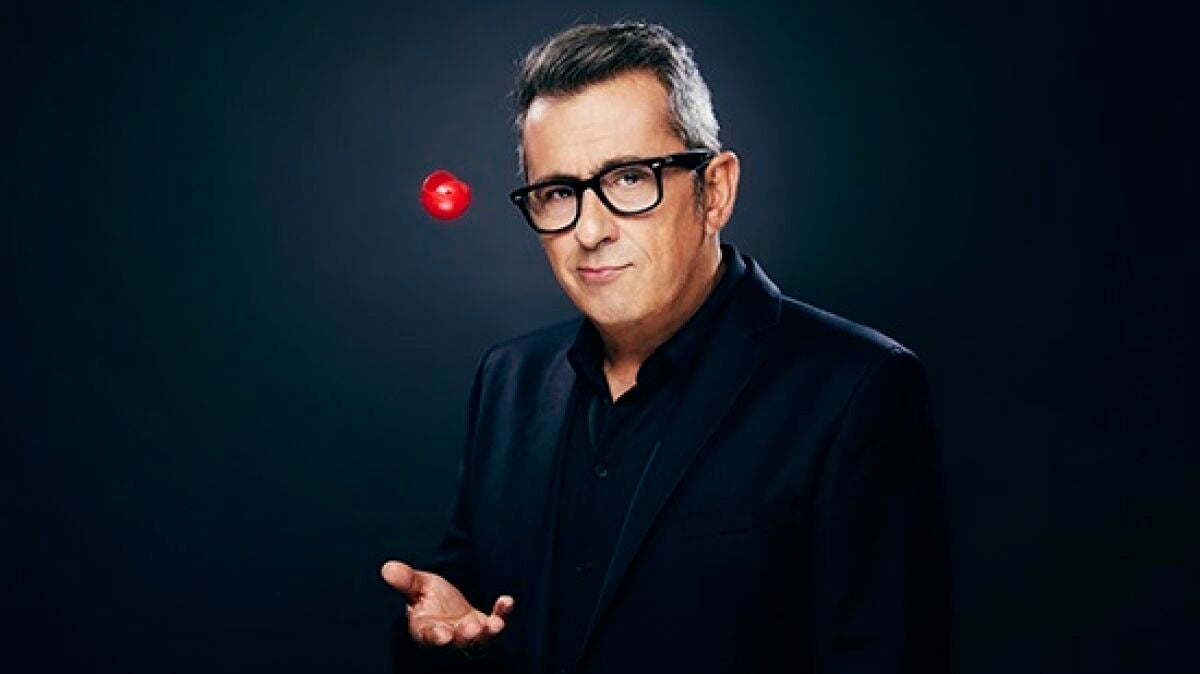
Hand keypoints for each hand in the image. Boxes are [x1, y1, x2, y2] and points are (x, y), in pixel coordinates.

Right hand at [381, 560, 514, 652]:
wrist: (448, 608)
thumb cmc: (430, 601)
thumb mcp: (418, 588)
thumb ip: (406, 581)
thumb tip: (387, 568)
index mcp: (427, 633)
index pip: (431, 639)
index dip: (437, 638)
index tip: (443, 635)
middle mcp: (451, 640)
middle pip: (459, 646)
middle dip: (466, 638)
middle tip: (472, 629)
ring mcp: (472, 638)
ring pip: (482, 644)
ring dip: (489, 635)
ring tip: (496, 625)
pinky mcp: (489, 630)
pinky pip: (499, 626)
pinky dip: (503, 615)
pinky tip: (506, 602)